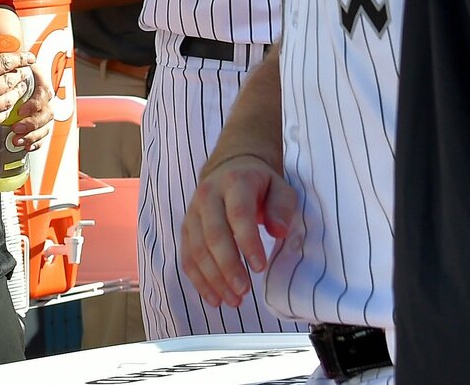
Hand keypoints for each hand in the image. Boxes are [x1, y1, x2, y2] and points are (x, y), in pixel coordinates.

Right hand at [0, 38, 40, 133]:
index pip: (7, 63)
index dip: (21, 58)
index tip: (29, 56)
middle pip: (11, 82)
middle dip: (20, 74)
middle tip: (23, 69)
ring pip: (8, 102)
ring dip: (15, 92)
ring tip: (17, 85)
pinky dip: (5, 110)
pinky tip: (4, 103)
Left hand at [11, 53, 53, 150]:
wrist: (5, 61)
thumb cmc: (3, 58)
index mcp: (36, 76)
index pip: (44, 92)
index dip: (34, 103)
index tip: (20, 110)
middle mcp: (40, 93)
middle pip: (47, 111)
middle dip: (33, 123)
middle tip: (17, 127)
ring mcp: (38, 107)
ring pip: (46, 124)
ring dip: (34, 133)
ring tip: (17, 139)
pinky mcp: (32, 119)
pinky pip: (41, 133)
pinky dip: (36, 141)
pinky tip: (25, 146)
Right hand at [180, 152, 296, 307]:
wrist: (231, 168)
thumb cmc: (260, 184)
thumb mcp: (280, 187)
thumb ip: (282, 208)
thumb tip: (278, 231)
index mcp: (235, 182)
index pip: (238, 213)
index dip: (248, 242)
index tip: (259, 268)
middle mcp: (208, 195)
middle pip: (213, 234)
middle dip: (228, 266)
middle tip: (244, 291)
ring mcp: (193, 212)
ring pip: (197, 248)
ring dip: (213, 279)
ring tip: (233, 301)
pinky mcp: (186, 228)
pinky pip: (187, 256)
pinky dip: (199, 280)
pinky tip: (214, 298)